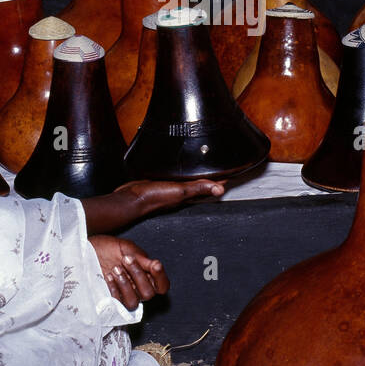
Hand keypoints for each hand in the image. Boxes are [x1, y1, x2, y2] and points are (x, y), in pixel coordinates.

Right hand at [82, 178, 224, 233]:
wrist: (130, 199)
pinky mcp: (162, 183)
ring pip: (191, 180)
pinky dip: (183, 173)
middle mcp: (183, 193)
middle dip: (214, 177)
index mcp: (189, 195)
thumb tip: (220, 189)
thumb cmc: (153, 198)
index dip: (222, 180)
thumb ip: (198, 188)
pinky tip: (182, 168)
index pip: (211, 187)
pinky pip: (177, 177)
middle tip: (224, 167)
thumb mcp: (179, 191)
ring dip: (199, 175)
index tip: (233, 172)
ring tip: (208, 166)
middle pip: (203, 184)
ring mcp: (172, 188)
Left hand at [89, 235, 168, 309]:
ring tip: (116, 269)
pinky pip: (117, 302)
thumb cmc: (108, 248)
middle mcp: (138, 288)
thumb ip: (142, 258)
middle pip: (148, 294)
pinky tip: (108, 276)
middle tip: (127, 259)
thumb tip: (156, 265)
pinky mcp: (111, 299)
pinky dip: (114, 288)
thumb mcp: (127, 248)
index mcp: (146, 275)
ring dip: (125, 285)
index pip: (162, 286)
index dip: (161, 278)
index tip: (154, 264)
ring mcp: (125, 295)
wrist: (88, 250)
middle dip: (138, 275)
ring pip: (134, 301)